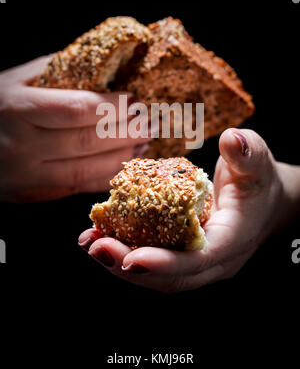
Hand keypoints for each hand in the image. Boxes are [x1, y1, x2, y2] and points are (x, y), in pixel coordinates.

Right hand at [0, 56, 149, 201]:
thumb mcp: (14, 79)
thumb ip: (55, 70)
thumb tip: (103, 66)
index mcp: (17, 109)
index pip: (76, 110)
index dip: (112, 107)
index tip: (135, 100)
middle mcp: (22, 145)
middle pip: (87, 142)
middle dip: (127, 132)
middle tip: (151, 122)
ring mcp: (25, 176)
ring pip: (85, 171)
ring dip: (122, 158)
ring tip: (145, 143)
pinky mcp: (30, 194)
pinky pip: (75, 188)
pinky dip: (103, 177)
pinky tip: (122, 164)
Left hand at [79, 128, 286, 292]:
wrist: (261, 200)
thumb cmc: (257, 180)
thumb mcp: (256, 162)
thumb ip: (248, 153)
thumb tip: (232, 141)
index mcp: (232, 242)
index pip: (198, 261)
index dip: (164, 263)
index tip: (131, 258)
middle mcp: (212, 261)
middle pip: (169, 277)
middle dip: (128, 266)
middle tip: (95, 246)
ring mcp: (195, 262)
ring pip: (156, 273)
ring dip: (118, 261)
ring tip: (89, 241)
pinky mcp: (180, 252)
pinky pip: (151, 256)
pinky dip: (124, 248)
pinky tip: (100, 232)